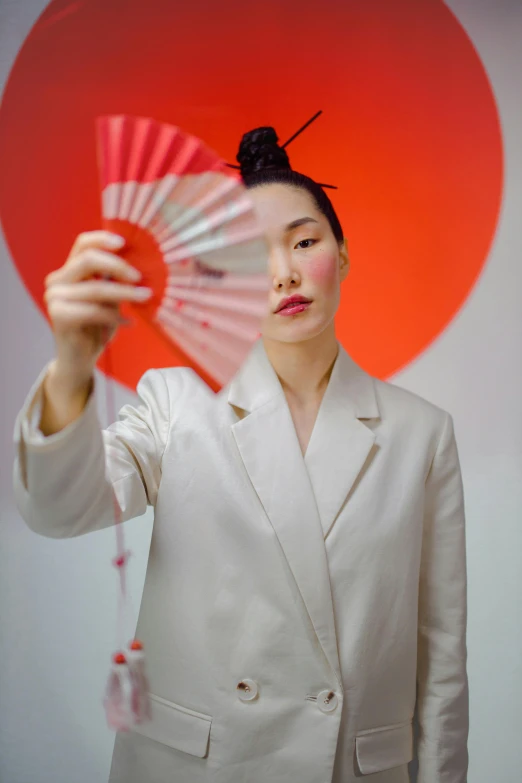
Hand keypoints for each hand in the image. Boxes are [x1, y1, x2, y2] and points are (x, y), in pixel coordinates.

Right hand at [44, 230, 151, 387]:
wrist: (79, 359)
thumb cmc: (97, 327)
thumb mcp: (109, 300)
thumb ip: (114, 281)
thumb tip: (140, 266)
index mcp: (69, 271)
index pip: (82, 244)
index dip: (102, 239)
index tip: (124, 243)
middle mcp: (57, 280)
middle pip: (88, 259)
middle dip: (118, 266)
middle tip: (140, 277)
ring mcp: (55, 297)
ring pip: (95, 287)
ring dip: (125, 292)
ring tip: (145, 297)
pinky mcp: (58, 315)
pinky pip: (94, 310)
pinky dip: (115, 315)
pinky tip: (129, 322)